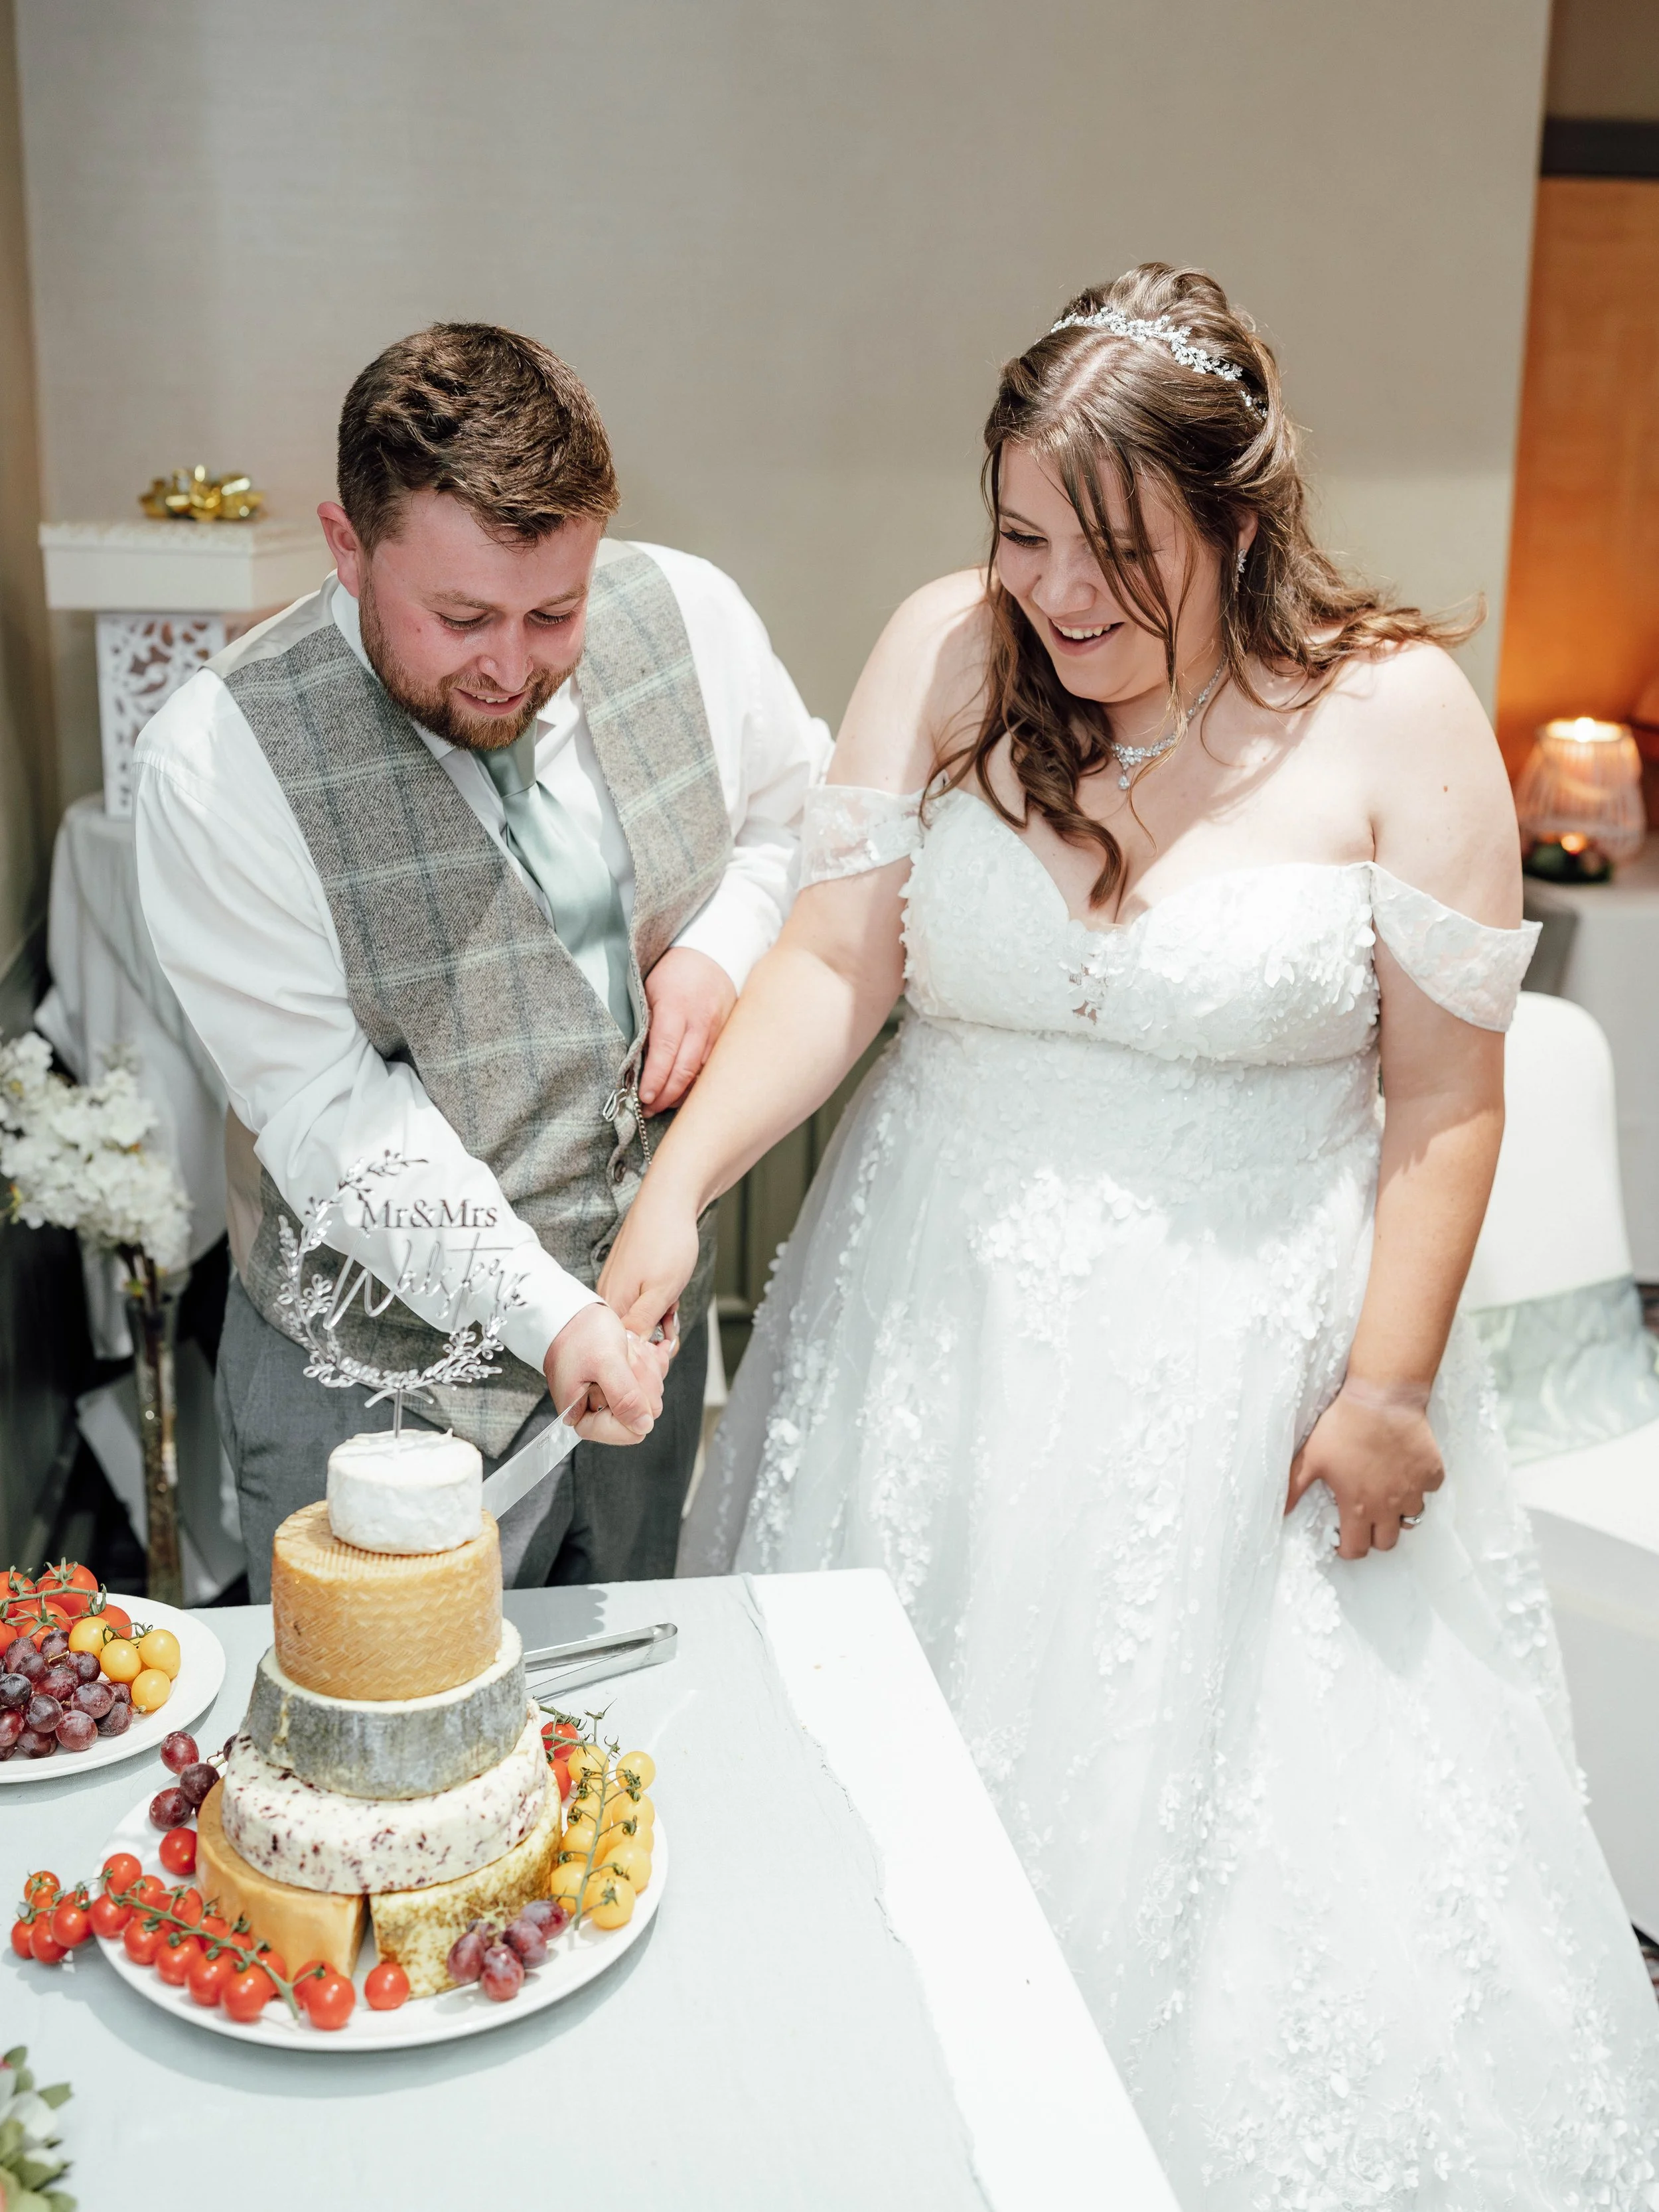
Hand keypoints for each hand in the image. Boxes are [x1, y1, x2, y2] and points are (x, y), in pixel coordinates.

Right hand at [543, 1301, 669, 1447]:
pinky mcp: (621, 1386)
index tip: (624, 1374)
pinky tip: (633, 1348)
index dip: (637, 1402)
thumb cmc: (580, 1334)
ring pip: (651, 1394)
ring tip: (623, 1350)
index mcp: (585, 1419)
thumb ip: (624, 1398)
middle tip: (623, 1357)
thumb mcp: (606, 1363)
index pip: (630, 1432)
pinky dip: (647, 1360)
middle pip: (645, 1412)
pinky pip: (650, 1380)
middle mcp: (598, 1414)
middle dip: (641, 1379)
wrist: (572, 1312)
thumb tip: (643, 1427)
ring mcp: (611, 1400)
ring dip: (644, 1366)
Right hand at [598, 1171, 702, 1340]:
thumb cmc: (667, 1242)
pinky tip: (668, 1288)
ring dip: (659, 1314)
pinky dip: (658, 1299)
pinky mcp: (625, 1276)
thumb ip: (642, 1325)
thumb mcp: (661, 1293)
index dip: (645, 1353)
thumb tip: (629, 1353)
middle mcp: (607, 1297)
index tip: (665, 1344)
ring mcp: (615, 1285)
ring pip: (638, 1317)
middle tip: (672, 1318)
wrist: (669, 1200)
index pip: (620, 1349)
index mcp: (612, 1306)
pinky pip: (640, 1300)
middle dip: (655, 1333)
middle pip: (629, 1335)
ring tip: (671, 1299)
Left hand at [640, 948, 736, 1111]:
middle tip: (649, 1109)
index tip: (644, 1098)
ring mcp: (718, 1030)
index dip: (656, 1079)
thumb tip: (635, 1064)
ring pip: (702, 1072)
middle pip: (686, 1069)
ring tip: (663, 1105)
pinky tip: (684, 1092)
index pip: (665, 1051)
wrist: (712, 955)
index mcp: (675, 1007)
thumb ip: (645, 1025)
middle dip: (667, 1095)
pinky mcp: (728, 1036)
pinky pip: (713, 1067)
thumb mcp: (650, 991)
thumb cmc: (673, 973)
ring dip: (682, 1094)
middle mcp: (700, 1021)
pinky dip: (698, 1083)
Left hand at [1285, 1381, 1444, 1559]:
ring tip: (1385, 1492)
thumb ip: (1294, 1488)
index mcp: (1359, 1507)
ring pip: (1411, 1517)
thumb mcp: (1311, 1457)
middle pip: (1387, 1542)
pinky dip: (1419, 1485)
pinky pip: (1429, 1490)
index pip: (1357, 1549)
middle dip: (1375, 1536)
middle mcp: (1389, 1505)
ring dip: (1398, 1511)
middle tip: (1365, 1518)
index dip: (1348, 1549)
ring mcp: (1414, 1491)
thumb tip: (1279, 1512)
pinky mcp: (1432, 1473)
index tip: (1344, 1539)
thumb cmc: (1343, 1426)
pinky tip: (1405, 1469)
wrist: (1382, 1398)